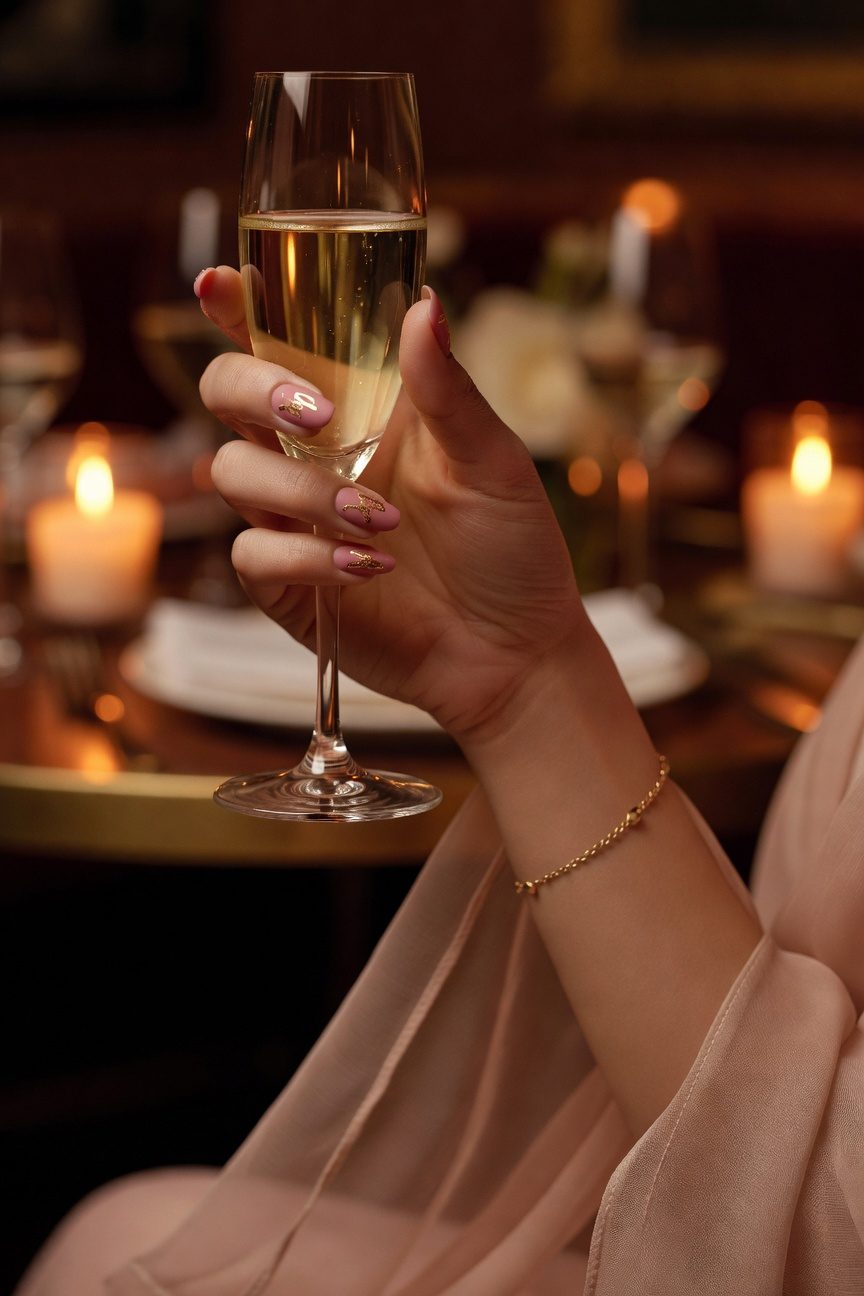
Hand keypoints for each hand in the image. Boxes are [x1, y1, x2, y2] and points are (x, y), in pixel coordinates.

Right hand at [198, 267, 588, 744]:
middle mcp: (313, 457)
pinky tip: (369, 568)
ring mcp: (294, 522)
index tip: (219, 286)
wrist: (515, 650)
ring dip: (302, 491)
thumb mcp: (492, 460)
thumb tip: (423, 304)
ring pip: (234, 476)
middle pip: (226, 397)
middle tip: (317, 418)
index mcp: (359, 409)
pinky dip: (306, 557)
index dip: (235, 311)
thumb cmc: (510, 546)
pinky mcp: (287, 587)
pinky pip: (254, 557)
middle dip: (254, 391)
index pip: (279, 345)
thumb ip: (447, 389)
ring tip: (382, 522)